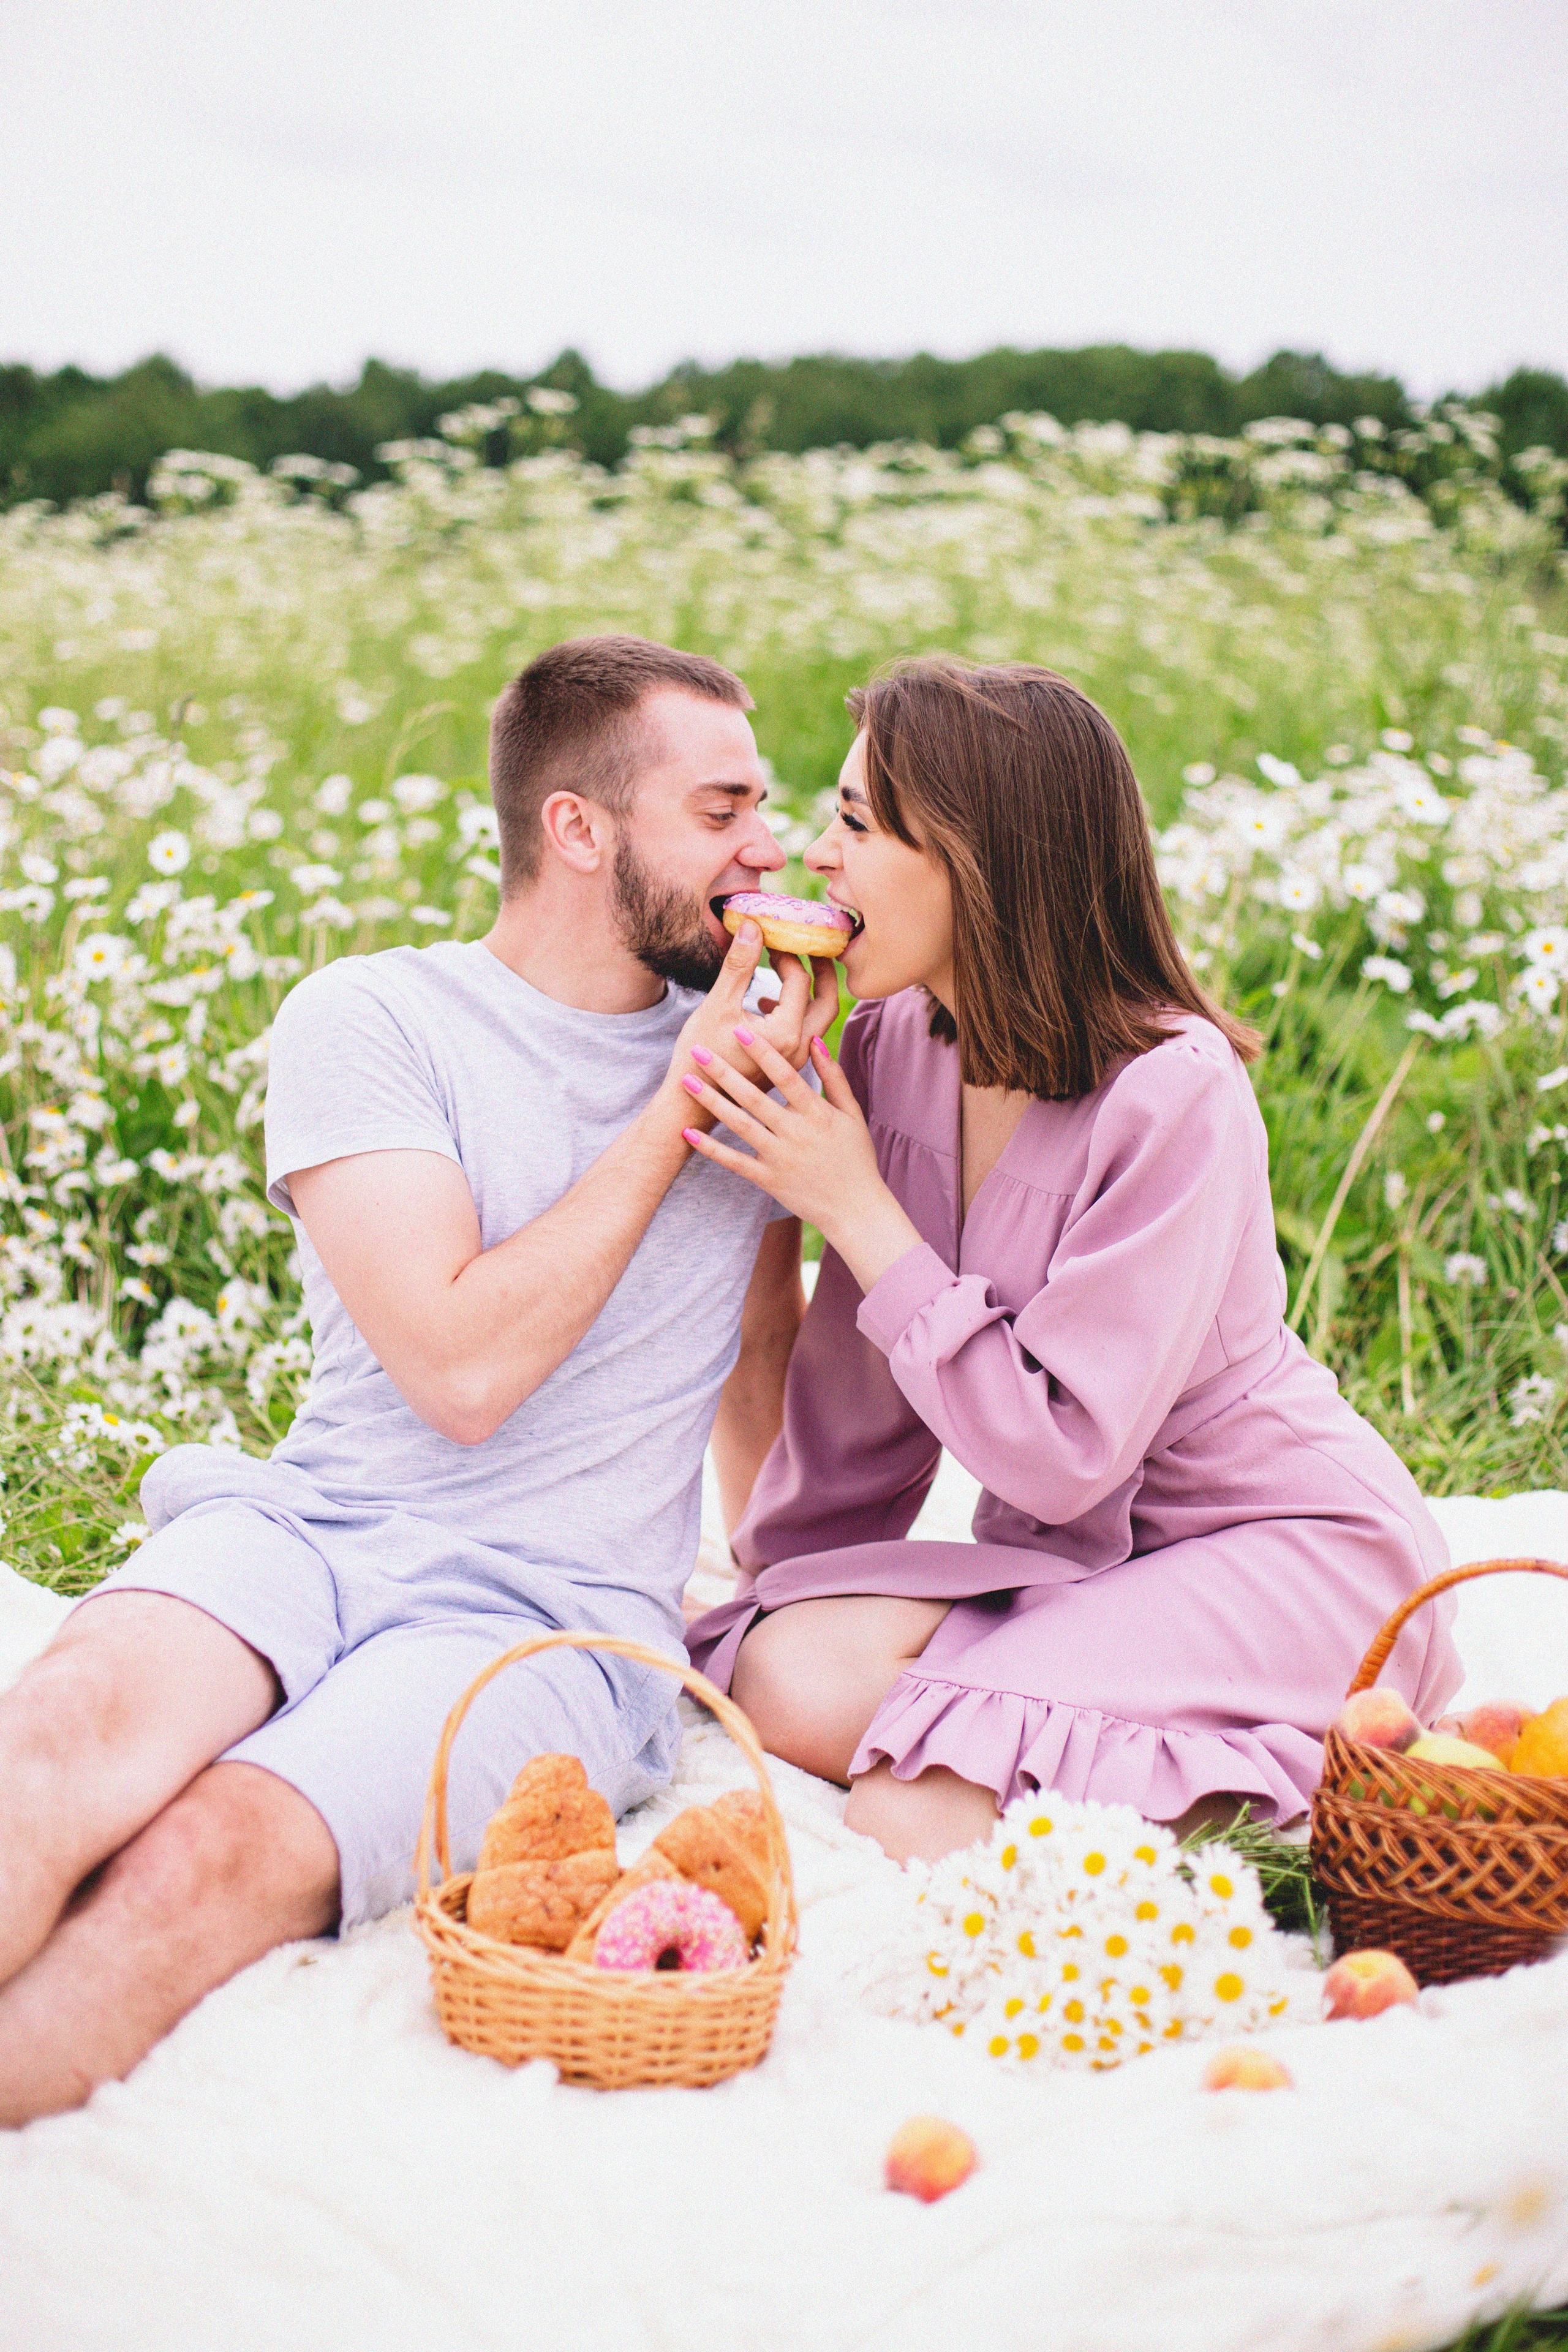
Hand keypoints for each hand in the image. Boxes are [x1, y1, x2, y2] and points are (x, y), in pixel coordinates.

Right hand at [660, 922, 839, 1133]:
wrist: (692, 1104)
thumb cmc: (699, 1056)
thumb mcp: (718, 1005)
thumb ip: (739, 965)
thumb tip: (752, 927)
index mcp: (786, 1033)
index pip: (800, 981)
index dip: (787, 954)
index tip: (771, 937)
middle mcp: (799, 1048)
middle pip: (828, 999)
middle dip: (821, 969)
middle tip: (809, 944)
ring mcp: (796, 1060)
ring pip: (819, 1017)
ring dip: (810, 990)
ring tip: (790, 966)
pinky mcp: (788, 1066)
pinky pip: (805, 1031)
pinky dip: (796, 1009)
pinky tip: (765, 1002)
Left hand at [678, 1028, 923, 1293]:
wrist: (856, 1210)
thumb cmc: (856, 1158)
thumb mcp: (852, 1114)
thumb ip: (834, 1077)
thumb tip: (814, 1041)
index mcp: (817, 1113)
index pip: (785, 1075)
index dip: (762, 1051)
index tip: (740, 1030)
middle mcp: (795, 1133)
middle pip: (754, 1097)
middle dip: (724, 1071)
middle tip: (697, 1049)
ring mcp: (779, 1158)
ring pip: (739, 1125)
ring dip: (711, 1101)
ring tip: (686, 1080)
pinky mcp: (768, 1180)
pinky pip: (734, 1162)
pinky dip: (710, 1148)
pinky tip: (687, 1133)